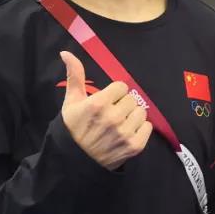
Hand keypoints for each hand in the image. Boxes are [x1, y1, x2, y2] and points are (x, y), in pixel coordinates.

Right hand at [59, 51, 152, 170]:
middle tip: (112, 114)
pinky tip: (127, 132)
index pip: (122, 87)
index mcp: (98, 104)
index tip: (107, 101)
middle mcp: (113, 117)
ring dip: (133, 116)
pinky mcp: (135, 146)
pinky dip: (140, 129)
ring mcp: (125, 132)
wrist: (76, 160)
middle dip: (123, 104)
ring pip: (141, 112)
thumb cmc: (73, 128)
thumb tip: (66, 53)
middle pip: (132, 99)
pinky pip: (148, 127)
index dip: (115, 93)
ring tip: (119, 123)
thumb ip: (74, 76)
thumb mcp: (71, 102)